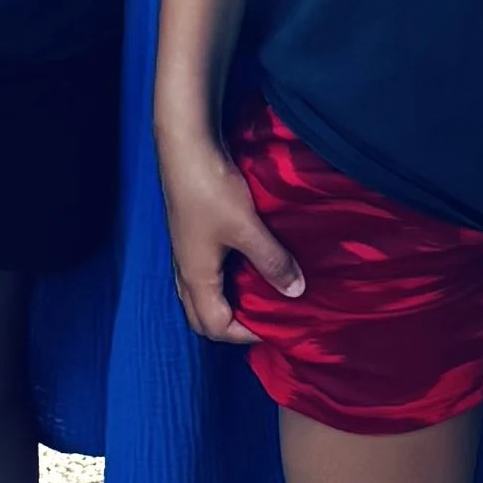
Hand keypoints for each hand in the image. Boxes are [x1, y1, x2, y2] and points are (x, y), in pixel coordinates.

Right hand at [157, 130, 301, 345]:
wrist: (186, 148)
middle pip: (202, 317)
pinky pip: (206, 273)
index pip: (215, 327)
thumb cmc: (212, 191)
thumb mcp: (248, 229)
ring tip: (262, 293)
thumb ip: (272, 262)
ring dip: (229, 301)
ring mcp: (186, 252)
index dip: (245, 334)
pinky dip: (227, 280)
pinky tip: (249, 263)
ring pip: (203, 294)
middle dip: (233, 325)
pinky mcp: (191, 234)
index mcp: (195, 278)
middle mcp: (185, 271)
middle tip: (266, 317)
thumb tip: (297, 293)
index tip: (276, 325)